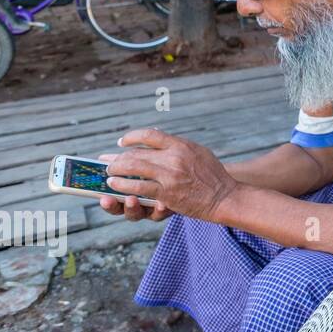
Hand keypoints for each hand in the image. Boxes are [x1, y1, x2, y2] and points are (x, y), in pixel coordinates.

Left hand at [103, 128, 238, 222]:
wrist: (224, 197)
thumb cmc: (213, 176)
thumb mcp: (199, 153)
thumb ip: (179, 146)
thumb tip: (157, 137)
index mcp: (182, 145)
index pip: (151, 135)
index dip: (132, 137)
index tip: (122, 142)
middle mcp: (174, 157)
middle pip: (137, 153)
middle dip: (118, 158)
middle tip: (108, 162)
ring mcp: (169, 175)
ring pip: (133, 168)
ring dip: (116, 170)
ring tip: (109, 173)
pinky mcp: (166, 193)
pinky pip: (138, 187)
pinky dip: (123, 185)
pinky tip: (115, 185)